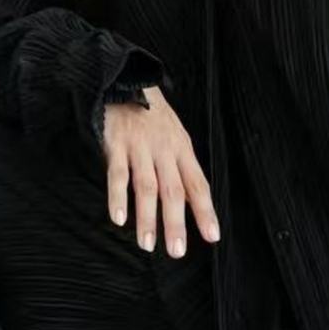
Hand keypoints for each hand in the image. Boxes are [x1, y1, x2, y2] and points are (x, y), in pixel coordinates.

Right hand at [102, 85, 220, 257]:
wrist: (125, 77)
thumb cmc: (151, 114)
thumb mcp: (174, 135)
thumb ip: (180, 166)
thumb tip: (191, 201)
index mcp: (182, 148)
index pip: (198, 185)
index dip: (206, 211)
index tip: (212, 237)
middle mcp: (164, 149)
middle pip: (174, 191)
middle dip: (176, 223)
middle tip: (177, 251)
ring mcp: (140, 146)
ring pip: (147, 186)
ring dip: (147, 217)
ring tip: (148, 244)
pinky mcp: (116, 143)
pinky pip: (118, 173)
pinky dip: (117, 196)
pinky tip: (119, 218)